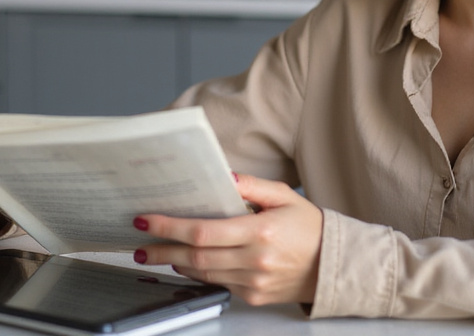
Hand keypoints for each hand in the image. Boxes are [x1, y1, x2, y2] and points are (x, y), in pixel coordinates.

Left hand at [134, 173, 322, 306]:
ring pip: (203, 273)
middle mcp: (255, 261)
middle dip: (162, 248)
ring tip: (156, 252)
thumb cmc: (310, 228)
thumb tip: (222, 177)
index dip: (170, 226)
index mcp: (261, 233)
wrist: (333, 264)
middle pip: (196, 256)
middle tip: (139, 244)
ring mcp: (253, 283)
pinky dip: (200, 272)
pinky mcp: (254, 296)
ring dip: (176, 262)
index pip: (203, 231)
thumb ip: (252, 186)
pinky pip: (218, 284)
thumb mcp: (284, 196)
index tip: (147, 220)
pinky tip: (188, 262)